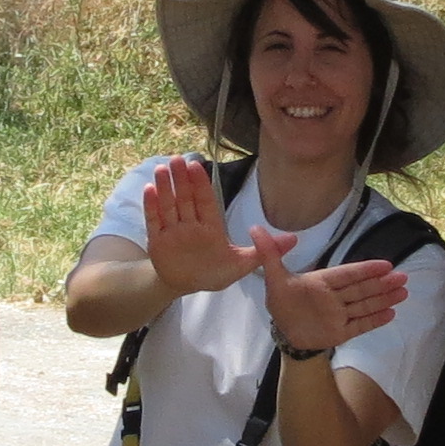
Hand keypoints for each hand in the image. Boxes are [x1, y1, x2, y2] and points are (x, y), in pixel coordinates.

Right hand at [141, 156, 252, 296]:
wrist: (189, 286)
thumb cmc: (215, 272)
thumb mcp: (243, 264)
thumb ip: (265, 250)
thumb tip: (295, 239)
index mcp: (211, 226)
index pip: (206, 201)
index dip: (201, 184)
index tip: (196, 165)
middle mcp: (191, 224)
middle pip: (186, 198)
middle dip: (181, 179)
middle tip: (177, 159)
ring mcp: (173, 231)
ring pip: (169, 205)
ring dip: (165, 188)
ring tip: (161, 169)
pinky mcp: (158, 241)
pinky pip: (154, 221)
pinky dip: (151, 207)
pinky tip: (149, 189)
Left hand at [253, 234, 405, 357]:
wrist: (285, 333)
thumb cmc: (283, 304)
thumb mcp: (274, 279)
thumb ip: (269, 255)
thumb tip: (255, 228)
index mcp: (323, 282)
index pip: (348, 275)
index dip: (366, 269)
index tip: (385, 265)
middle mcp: (336, 297)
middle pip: (362, 289)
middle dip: (382, 284)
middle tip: (403, 277)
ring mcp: (340, 315)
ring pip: (365, 305)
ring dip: (384, 299)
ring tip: (403, 292)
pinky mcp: (342, 332)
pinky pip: (360, 325)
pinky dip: (375, 320)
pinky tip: (392, 313)